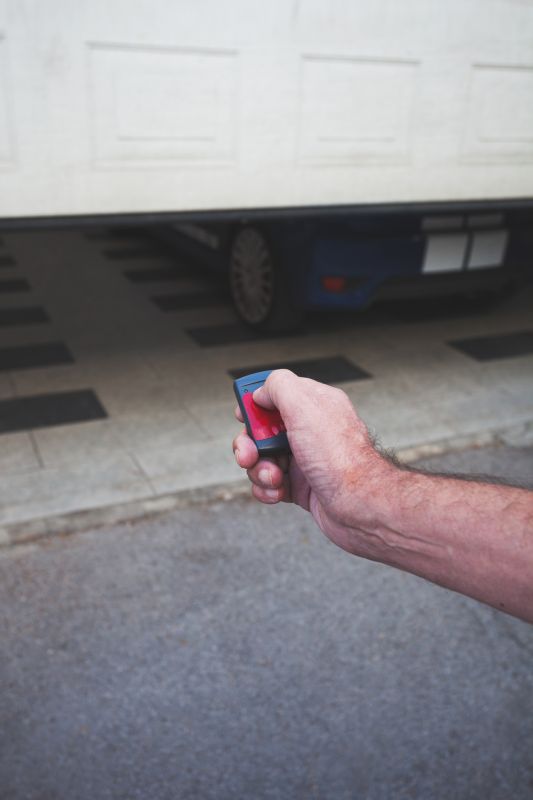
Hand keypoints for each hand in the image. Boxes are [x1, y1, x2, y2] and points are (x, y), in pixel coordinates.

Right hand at [232, 370, 395, 559]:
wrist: (360, 507)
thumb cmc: (340, 459)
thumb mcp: (305, 407)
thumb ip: (279, 387)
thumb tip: (261, 391)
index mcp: (315, 405)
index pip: (278, 392)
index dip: (256, 402)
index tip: (243, 413)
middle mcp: (310, 430)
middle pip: (263, 428)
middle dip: (250, 443)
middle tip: (250, 454)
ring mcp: (305, 459)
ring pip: (263, 458)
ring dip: (259, 470)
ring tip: (274, 478)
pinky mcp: (302, 486)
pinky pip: (270, 484)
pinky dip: (267, 489)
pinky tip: (278, 492)